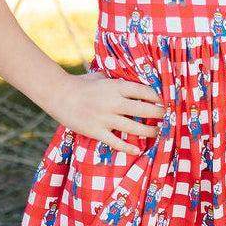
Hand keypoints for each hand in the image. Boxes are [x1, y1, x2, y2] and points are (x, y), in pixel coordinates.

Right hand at [49, 71, 164, 156]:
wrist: (59, 94)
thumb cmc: (81, 84)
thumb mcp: (101, 76)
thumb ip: (117, 80)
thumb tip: (132, 80)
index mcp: (116, 86)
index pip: (144, 91)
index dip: (158, 97)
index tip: (164, 101)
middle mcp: (113, 102)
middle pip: (145, 110)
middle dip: (160, 114)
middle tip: (166, 117)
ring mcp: (105, 118)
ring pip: (135, 128)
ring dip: (150, 132)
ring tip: (157, 133)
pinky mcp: (97, 131)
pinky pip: (116, 143)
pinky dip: (128, 148)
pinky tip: (138, 149)